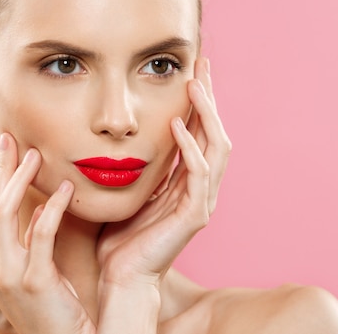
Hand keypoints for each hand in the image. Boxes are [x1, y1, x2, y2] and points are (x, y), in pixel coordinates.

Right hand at [0, 133, 94, 333]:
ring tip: (36, 154)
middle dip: (2, 169)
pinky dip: (52, 207)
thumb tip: (39, 206)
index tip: (7, 148)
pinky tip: (65, 189)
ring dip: (20, 180)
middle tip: (11, 137)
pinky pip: (41, 233)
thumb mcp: (37, 271)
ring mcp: (9, 275)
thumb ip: (32, 241)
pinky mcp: (34, 281)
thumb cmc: (56, 308)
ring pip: (4, 214)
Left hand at [96, 56, 231, 286]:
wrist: (121, 274)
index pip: (199, 131)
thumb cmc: (122, 234)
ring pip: (216, 147)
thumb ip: (143, 162)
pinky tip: (177, 124)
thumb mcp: (133, 186)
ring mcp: (201, 200)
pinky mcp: (195, 215)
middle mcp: (200, 186)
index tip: (190, 69)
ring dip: (206, 114)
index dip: (198, 100)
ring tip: (193, 85)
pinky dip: (190, 147)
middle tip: (201, 63)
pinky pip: (198, 174)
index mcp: (186, 178)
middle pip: (214, 131)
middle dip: (209, 97)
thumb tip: (130, 131)